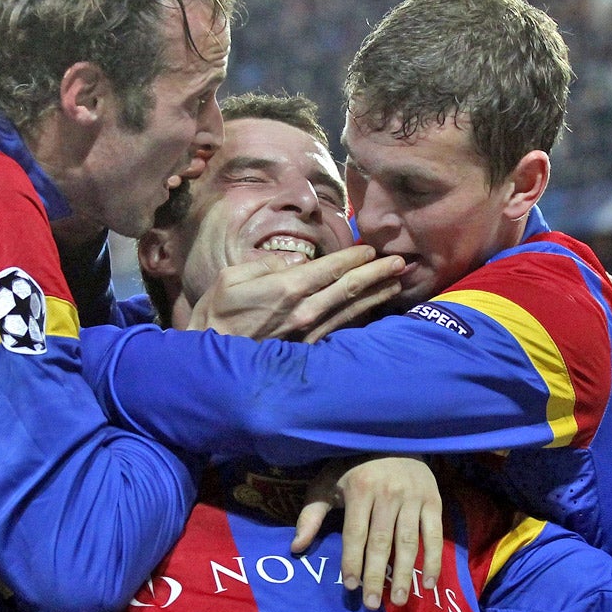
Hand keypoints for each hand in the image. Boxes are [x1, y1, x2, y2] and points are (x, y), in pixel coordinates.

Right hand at [186, 246, 404, 340]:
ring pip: (351, 310)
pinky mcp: (308, 349)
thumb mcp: (231, 278)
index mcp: (287, 289)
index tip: (371, 249)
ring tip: (396, 283)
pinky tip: (372, 310)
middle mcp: (305, 311)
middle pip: (349, 288)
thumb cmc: (216, 314)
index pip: (330, 269)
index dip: (354, 258)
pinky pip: (341, 329)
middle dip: (376, 273)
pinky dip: (360, 316)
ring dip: (376, 294)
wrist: (210, 361)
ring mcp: (309, 333)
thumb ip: (266, 265)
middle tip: (400, 262)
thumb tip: (295, 262)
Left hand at [291, 455, 442, 610]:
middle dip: (376, 575)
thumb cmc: (354, 466)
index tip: (350, 585)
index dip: (352, 560)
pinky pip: (434, 535)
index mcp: (360, 488)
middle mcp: (388, 493)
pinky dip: (433, 561)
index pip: (355, 532)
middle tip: (371, 603)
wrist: (393, 439)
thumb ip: (311, 514)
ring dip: (404, 574)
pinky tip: (427, 583)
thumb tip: (295, 547)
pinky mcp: (433, 500)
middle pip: (381, 542)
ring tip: (399, 600)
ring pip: (408, 542)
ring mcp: (413, 497)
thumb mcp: (328, 482)